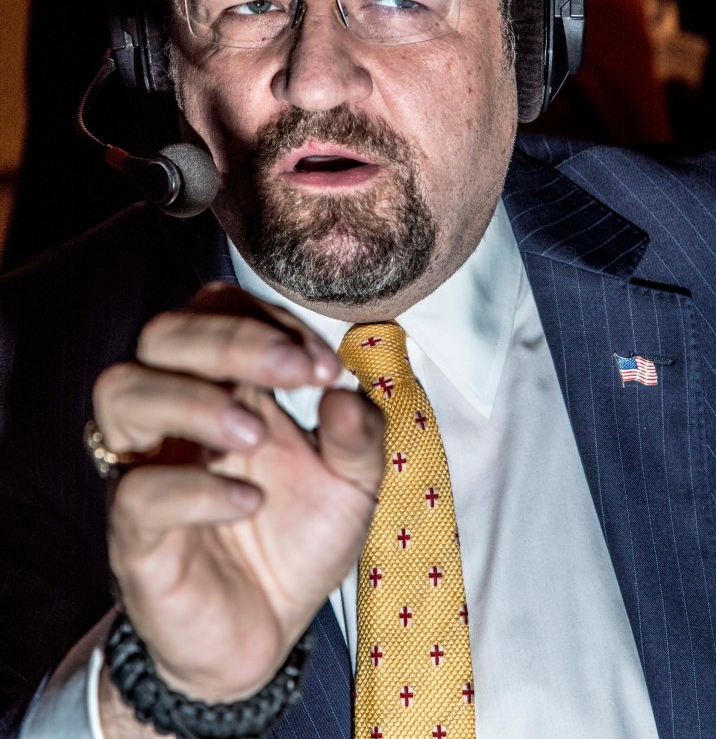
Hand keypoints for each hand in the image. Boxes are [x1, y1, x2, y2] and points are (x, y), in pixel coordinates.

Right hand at [94, 283, 383, 702]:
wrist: (263, 637)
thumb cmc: (296, 543)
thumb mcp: (353, 485)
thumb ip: (361, 436)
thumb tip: (347, 392)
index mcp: (226, 387)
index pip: (218, 311)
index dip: (268, 320)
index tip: (323, 365)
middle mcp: (176, 415)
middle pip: (162, 334)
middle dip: (231, 339)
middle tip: (295, 371)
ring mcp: (147, 468)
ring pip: (121, 391)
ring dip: (194, 399)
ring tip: (256, 434)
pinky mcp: (135, 535)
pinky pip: (139, 494)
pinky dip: (195, 488)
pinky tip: (249, 501)